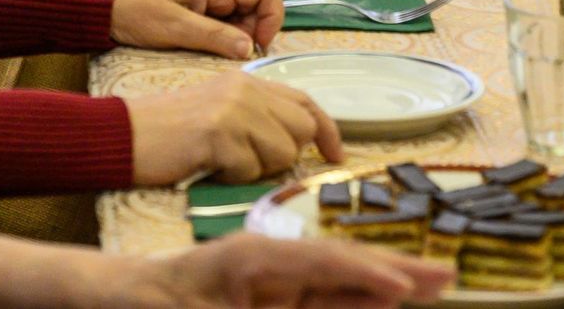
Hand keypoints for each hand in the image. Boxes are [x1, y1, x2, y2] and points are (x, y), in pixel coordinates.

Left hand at [110, 0, 283, 58]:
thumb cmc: (138, 12)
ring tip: (214, 50)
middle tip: (230, 53)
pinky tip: (208, 48)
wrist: (108, 9)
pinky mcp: (205, 8)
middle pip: (259, 4)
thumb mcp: (174, 28)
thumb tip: (250, 48)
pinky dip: (227, 38)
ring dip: (239, 37)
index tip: (255, 45)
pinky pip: (230, 23)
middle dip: (253, 31)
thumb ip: (214, 36)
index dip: (271, 17)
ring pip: (246, 16)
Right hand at [124, 73, 344, 184]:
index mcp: (246, 80)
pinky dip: (233, 177)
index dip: (326, 129)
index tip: (335, 154)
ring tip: (223, 161)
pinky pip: (250, 169)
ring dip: (257, 168)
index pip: (304, 100)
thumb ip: (258, 116)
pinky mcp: (219, 132)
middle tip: (251, 160)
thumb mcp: (220, 110)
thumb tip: (298, 140)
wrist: (126, 133)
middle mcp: (244, 88)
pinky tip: (209, 165)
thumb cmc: (170, 130)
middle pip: (301, 128)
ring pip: (282, 152)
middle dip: (286, 154)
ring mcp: (233, 108)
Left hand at [129, 233, 453, 308]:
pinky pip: (324, 300)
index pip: (319, 263)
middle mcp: (270, 264)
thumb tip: (321, 282)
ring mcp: (274, 283)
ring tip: (435, 284)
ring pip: (341, 284)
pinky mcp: (273, 301)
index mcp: (251, 258)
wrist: (118, 298)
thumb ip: (261, 307)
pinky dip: (358, 301)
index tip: (402, 287)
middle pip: (342, 265)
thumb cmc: (150, 304)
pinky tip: (390, 301)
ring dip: (387, 285)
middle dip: (394, 270)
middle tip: (446, 275)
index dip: (363, 275)